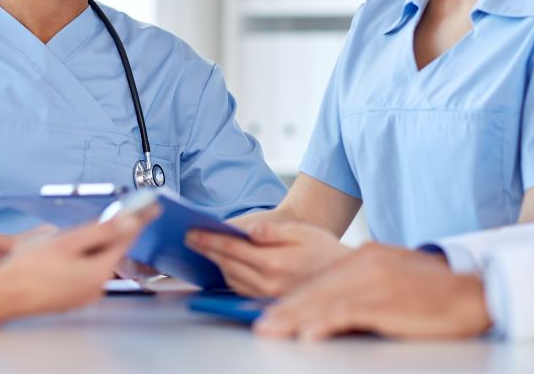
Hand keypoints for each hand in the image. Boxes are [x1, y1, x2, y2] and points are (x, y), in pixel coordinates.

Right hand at [0, 203, 159, 315]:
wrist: (2, 294)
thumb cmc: (29, 269)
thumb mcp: (68, 241)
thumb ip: (101, 231)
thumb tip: (129, 222)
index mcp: (98, 272)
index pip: (126, 240)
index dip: (138, 220)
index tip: (151, 208)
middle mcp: (96, 287)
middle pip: (112, 251)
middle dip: (110, 232)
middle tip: (106, 215)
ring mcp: (84, 294)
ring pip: (97, 261)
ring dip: (92, 245)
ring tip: (70, 237)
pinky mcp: (72, 296)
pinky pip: (85, 271)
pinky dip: (82, 258)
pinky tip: (62, 254)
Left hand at [185, 220, 349, 296]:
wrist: (343, 275)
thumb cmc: (324, 249)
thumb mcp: (302, 232)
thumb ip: (274, 231)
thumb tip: (250, 231)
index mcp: (272, 261)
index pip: (231, 248)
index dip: (208, 239)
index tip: (191, 232)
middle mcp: (267, 282)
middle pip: (226, 264)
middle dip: (207, 250)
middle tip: (190, 238)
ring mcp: (267, 294)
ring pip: (231, 278)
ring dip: (216, 263)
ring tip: (205, 249)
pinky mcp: (269, 301)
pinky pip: (240, 288)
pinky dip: (228, 275)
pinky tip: (225, 265)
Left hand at [253, 243, 491, 340]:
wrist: (477, 290)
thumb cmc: (439, 290)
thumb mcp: (396, 274)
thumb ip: (366, 280)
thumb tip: (338, 299)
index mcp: (368, 255)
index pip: (323, 277)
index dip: (296, 295)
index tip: (274, 310)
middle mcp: (367, 262)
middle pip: (316, 287)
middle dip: (286, 308)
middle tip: (262, 323)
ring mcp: (375, 281)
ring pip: (324, 300)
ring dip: (294, 318)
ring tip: (273, 330)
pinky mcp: (386, 302)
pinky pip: (346, 314)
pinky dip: (324, 324)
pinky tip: (308, 335)